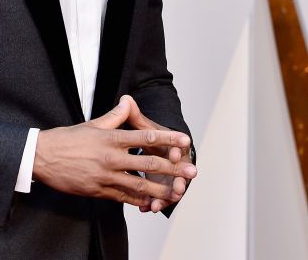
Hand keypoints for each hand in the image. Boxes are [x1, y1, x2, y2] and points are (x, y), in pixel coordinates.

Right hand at [33, 97, 194, 208]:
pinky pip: (123, 198)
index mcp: (111, 138)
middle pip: (148, 163)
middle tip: (191, 171)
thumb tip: (128, 101)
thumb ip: (115, 116)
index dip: (167, 138)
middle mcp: (111, 157)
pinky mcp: (98, 191)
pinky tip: (152, 203)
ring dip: (161, 190)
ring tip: (178, 193)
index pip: (145, 136)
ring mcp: (105, 176)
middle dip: (173, 168)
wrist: (43, 157)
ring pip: (139, 185)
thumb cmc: (68, 139)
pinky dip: (139, 202)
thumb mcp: (93, 124)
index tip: (184, 140)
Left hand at [121, 96, 196, 212]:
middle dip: (179, 180)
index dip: (178, 150)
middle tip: (178, 187)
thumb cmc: (147, 136)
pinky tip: (147, 208)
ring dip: (167, 197)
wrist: (154, 150)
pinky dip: (156, 203)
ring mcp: (172, 176)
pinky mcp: (164, 188)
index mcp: (173, 144)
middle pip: (181, 172)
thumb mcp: (141, 126)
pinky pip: (162, 198)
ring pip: (172, 188)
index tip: (175, 154)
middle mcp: (177, 162)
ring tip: (158, 205)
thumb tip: (126, 99)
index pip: (179, 146)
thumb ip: (134, 115)